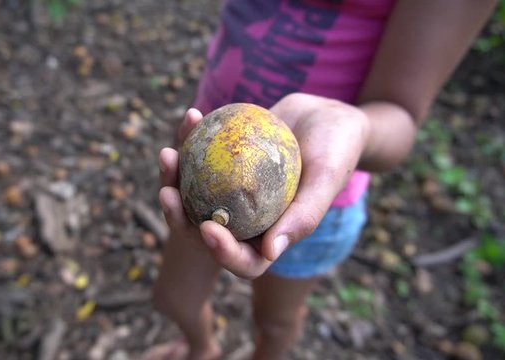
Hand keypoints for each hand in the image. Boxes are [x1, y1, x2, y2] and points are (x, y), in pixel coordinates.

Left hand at [160, 95, 369, 278]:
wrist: (329, 116)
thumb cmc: (337, 149)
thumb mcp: (327, 177)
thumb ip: (304, 216)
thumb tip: (268, 253)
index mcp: (270, 234)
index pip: (242, 259)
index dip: (220, 252)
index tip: (207, 228)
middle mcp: (246, 217)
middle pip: (204, 229)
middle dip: (178, 217)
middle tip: (167, 192)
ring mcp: (230, 189)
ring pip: (194, 194)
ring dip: (174, 178)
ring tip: (169, 154)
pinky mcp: (223, 161)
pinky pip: (201, 155)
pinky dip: (192, 137)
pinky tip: (192, 115)